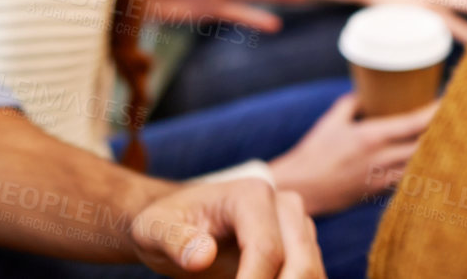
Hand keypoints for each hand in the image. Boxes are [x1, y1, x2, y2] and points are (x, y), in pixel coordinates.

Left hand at [129, 177, 322, 278]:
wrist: (179, 224)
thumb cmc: (166, 224)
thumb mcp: (154, 229)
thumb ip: (173, 239)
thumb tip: (201, 256)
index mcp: (252, 195)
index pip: (266, 249)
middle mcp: (284, 207)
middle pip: (301, 265)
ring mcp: (299, 230)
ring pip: (312, 275)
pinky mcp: (303, 252)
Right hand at [269, 93, 438, 213]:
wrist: (305, 186)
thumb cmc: (316, 150)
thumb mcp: (333, 119)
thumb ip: (353, 103)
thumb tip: (368, 92)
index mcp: (373, 136)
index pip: (416, 123)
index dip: (437, 111)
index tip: (451, 98)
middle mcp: (384, 158)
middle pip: (428, 144)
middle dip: (445, 130)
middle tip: (459, 116)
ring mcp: (385, 177)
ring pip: (424, 163)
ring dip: (438, 150)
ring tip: (452, 136)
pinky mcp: (383, 190)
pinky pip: (411, 177)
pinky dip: (423, 167)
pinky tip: (432, 160)